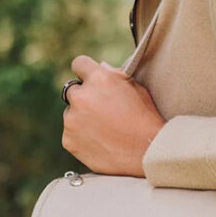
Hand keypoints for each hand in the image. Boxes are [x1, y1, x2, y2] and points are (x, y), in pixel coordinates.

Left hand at [61, 55, 167, 175]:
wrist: (147, 152)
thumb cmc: (145, 118)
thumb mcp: (136, 88)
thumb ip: (114, 75)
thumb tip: (101, 66)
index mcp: (99, 79)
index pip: (79, 64)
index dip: (86, 71)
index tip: (90, 80)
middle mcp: (81, 97)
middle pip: (72, 90)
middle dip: (84, 97)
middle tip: (102, 110)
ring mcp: (72, 120)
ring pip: (71, 113)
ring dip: (81, 118)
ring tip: (105, 130)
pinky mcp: (68, 140)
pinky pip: (70, 134)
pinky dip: (81, 137)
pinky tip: (100, 141)